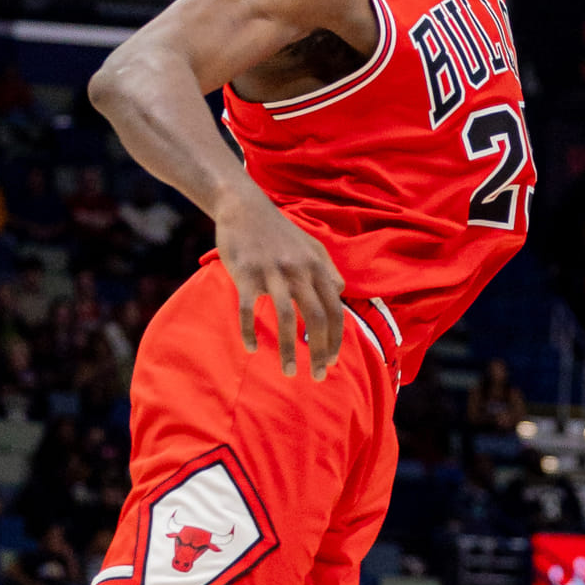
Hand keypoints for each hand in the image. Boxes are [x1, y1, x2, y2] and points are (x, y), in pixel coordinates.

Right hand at [214, 182, 344, 379]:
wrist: (244, 207)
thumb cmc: (279, 231)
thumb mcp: (310, 245)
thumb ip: (327, 269)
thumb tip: (340, 292)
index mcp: (317, 266)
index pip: (334, 309)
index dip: (335, 338)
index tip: (332, 361)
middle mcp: (298, 270)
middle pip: (316, 318)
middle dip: (319, 351)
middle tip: (316, 376)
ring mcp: (272, 272)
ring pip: (286, 318)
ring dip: (289, 350)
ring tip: (289, 372)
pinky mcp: (246, 274)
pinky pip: (248, 310)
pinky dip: (250, 331)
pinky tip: (251, 349)